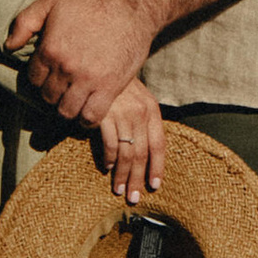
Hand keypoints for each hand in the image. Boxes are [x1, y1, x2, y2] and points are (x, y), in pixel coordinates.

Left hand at [4, 0, 151, 123]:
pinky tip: (86, 111)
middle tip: (61, 88)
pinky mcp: (109, 89)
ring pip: (66, 111)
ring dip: (67, 108)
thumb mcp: (51, 1)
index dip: (39, 78)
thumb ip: (25, 22)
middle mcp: (66, 68)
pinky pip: (91, 118)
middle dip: (52, 94)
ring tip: (71, 100)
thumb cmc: (89, 2)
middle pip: (48, 97)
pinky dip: (86, 120)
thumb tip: (9, 46)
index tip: (48, 75)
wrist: (129, 7)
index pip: (33, 79)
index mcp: (50, 48)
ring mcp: (87, 81)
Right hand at [91, 81, 164, 202]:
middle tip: (134, 197)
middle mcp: (140, 112)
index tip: (154, 186)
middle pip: (142, 154)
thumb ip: (142, 120)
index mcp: (151, 109)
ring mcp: (122, 113)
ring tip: (119, 189)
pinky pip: (110, 144)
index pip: (159, 145)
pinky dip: (109, 159)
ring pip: (127, 154)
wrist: (98, 59)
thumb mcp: (136, 97)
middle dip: (138, 179)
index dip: (157, 168)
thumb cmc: (116, 84)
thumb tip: (145, 154)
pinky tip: (106, 166)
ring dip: (122, 175)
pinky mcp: (104, 114)